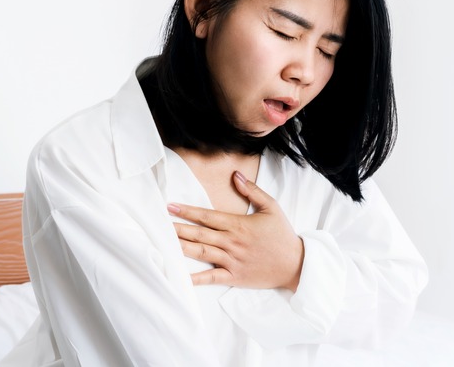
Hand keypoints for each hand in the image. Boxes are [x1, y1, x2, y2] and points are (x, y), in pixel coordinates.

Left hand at [169, 171, 303, 291]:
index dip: (187, 211)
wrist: (295, 264)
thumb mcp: (271, 207)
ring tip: (163, 242)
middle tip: (158, 224)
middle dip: (177, 228)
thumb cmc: (282, 235)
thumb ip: (252, 191)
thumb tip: (235, 175)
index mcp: (238, 224)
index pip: (207, 216)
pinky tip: (180, 276)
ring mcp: (232, 260)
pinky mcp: (234, 276)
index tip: (170, 206)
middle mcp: (232, 242)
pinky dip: (195, 278)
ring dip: (181, 247)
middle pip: (199, 234)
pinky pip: (211, 278)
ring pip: (201, 253)